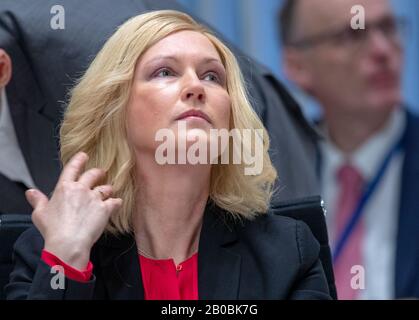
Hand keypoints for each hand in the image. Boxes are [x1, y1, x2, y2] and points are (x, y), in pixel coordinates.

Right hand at [26, 152, 122, 269]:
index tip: (84, 156)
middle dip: (98, 172)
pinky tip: (117, 203)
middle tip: (101, 172)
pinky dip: (117, 202)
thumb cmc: (53, 229)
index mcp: (64, 188)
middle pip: (93, 175)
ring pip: (105, 188)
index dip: (79, 160)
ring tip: (108, 191)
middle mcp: (81, 189)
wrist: (68, 242)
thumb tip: (30, 192)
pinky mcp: (105, 208)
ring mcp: (94, 198)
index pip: (72, 168)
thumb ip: (37, 200)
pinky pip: (115, 202)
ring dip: (107, 189)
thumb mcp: (40, 213)